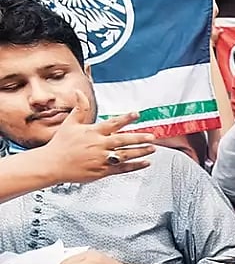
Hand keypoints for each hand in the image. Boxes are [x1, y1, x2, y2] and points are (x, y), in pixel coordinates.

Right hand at [41, 91, 155, 181]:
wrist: (53, 164)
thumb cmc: (61, 145)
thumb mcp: (70, 124)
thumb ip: (80, 109)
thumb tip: (79, 93)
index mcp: (92, 132)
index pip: (112, 123)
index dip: (125, 118)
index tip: (137, 114)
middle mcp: (99, 145)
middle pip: (123, 140)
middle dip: (139, 138)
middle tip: (151, 136)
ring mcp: (101, 158)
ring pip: (125, 154)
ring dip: (141, 151)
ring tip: (152, 148)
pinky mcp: (103, 171)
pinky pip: (122, 168)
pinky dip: (135, 166)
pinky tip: (145, 163)